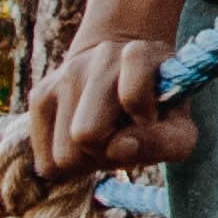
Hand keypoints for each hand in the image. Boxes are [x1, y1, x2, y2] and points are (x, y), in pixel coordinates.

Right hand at [23, 26, 199, 186]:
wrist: (122, 67)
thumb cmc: (156, 110)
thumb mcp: (179, 128)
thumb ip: (165, 142)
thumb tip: (120, 147)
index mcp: (139, 53)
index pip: (133, 96)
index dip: (146, 122)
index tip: (151, 118)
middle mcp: (98, 58)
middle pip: (86, 135)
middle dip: (108, 150)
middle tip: (123, 138)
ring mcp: (62, 75)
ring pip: (63, 157)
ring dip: (88, 160)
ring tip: (104, 139)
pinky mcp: (38, 96)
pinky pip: (47, 165)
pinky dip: (69, 163)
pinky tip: (84, 142)